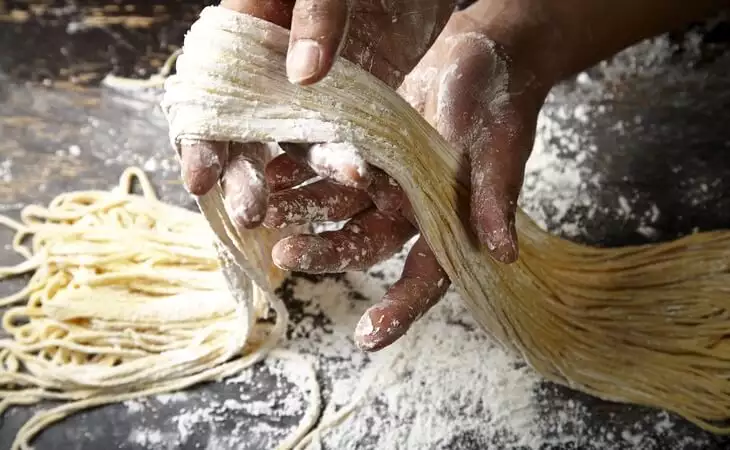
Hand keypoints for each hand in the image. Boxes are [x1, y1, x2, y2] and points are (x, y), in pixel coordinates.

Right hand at [178, 0, 455, 232]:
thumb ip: (316, 14)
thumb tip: (303, 75)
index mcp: (247, 31)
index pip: (210, 92)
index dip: (200, 138)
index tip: (199, 179)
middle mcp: (272, 69)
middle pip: (245, 130)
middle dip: (243, 175)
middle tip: (249, 214)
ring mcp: (312, 89)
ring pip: (294, 142)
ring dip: (299, 177)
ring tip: (302, 212)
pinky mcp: (353, 101)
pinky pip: (342, 139)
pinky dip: (342, 164)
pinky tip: (351, 187)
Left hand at [264, 7, 549, 350]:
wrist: (483, 59)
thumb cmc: (499, 105)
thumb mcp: (500, 148)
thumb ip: (494, 198)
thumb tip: (503, 254)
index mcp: (449, 222)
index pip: (427, 276)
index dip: (400, 306)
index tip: (369, 336)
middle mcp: (411, 211)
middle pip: (364, 245)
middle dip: (326, 253)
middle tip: (287, 253)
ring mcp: (385, 184)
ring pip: (338, 210)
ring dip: (302, 213)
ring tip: (262, 211)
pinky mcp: (366, 153)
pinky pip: (328, 169)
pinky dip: (301, 171)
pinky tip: (272, 170)